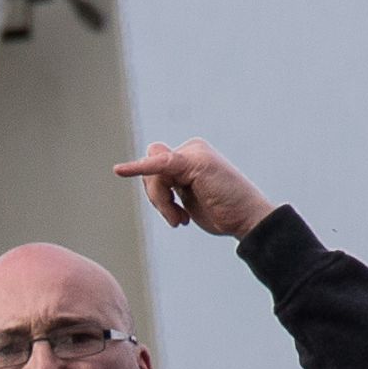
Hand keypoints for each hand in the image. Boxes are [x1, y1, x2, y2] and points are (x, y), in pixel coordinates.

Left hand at [113, 139, 274, 238]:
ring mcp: (192, 153)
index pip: (153, 169)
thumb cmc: (222, 212)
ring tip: (181, 219)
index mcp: (188, 157)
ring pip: (153, 174)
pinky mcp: (193, 162)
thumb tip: (148, 159)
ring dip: (163, 204)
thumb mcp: (189, 199)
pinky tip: (120, 170)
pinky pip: (159, 165)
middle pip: (149, 170)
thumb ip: (169, 183)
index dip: (157, 195)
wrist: (248, 219)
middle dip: (158, 199)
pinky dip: (139, 168)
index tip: (175, 216)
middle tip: (178, 219)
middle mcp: (190, 149)